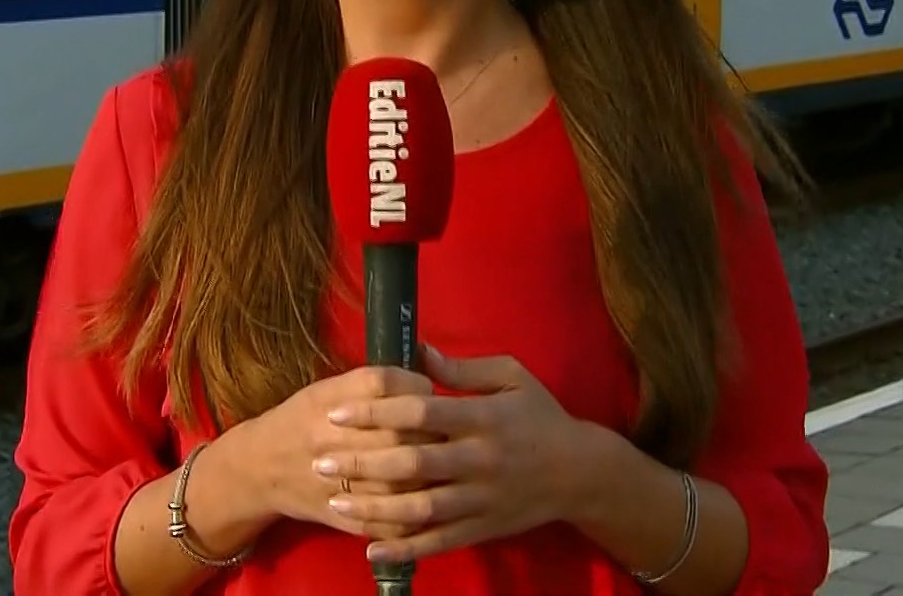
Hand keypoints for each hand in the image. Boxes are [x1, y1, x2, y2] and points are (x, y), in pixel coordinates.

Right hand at [236, 364, 445, 541]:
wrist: (258, 469)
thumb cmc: (300, 421)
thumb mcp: (326, 389)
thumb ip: (372, 382)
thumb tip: (425, 376)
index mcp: (326, 400)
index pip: (382, 384)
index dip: (416, 386)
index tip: (432, 392)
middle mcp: (329, 437)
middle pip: (396, 432)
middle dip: (431, 432)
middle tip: (450, 433)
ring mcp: (335, 481)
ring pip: (397, 482)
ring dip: (429, 477)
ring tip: (445, 469)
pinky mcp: (340, 517)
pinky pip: (386, 523)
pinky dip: (413, 519)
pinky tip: (431, 508)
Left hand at [318, 345, 593, 565]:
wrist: (581, 472)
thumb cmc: (540, 416)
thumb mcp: (511, 378)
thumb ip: (462, 369)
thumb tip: (417, 352)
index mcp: (484, 418)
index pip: (421, 414)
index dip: (376, 412)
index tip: (337, 411)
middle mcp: (481, 460)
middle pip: (413, 463)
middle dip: (363, 462)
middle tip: (321, 459)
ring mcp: (482, 499)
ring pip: (421, 508)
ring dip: (374, 509)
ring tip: (335, 503)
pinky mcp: (484, 528)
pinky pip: (439, 542)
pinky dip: (405, 549)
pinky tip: (371, 550)